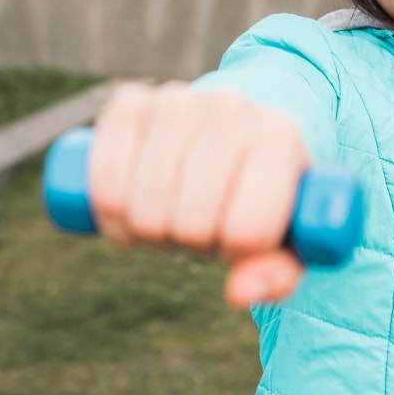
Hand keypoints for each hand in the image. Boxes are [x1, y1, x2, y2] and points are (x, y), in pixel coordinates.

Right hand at [88, 82, 307, 307]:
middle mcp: (231, 109)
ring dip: (150, 231)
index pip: (246, 230)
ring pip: (144, 207)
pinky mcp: (128, 101)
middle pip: (190, 223)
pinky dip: (110, 213)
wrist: (243, 123)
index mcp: (280, 138)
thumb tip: (238, 294)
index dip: (236, 250)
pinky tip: (132, 206)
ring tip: (175, 212)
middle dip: (192, 242)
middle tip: (204, 225)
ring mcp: (178, 99)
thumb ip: (276, 275)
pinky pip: (103, 181)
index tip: (240, 234)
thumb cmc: (268, 191)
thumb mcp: (290, 236)